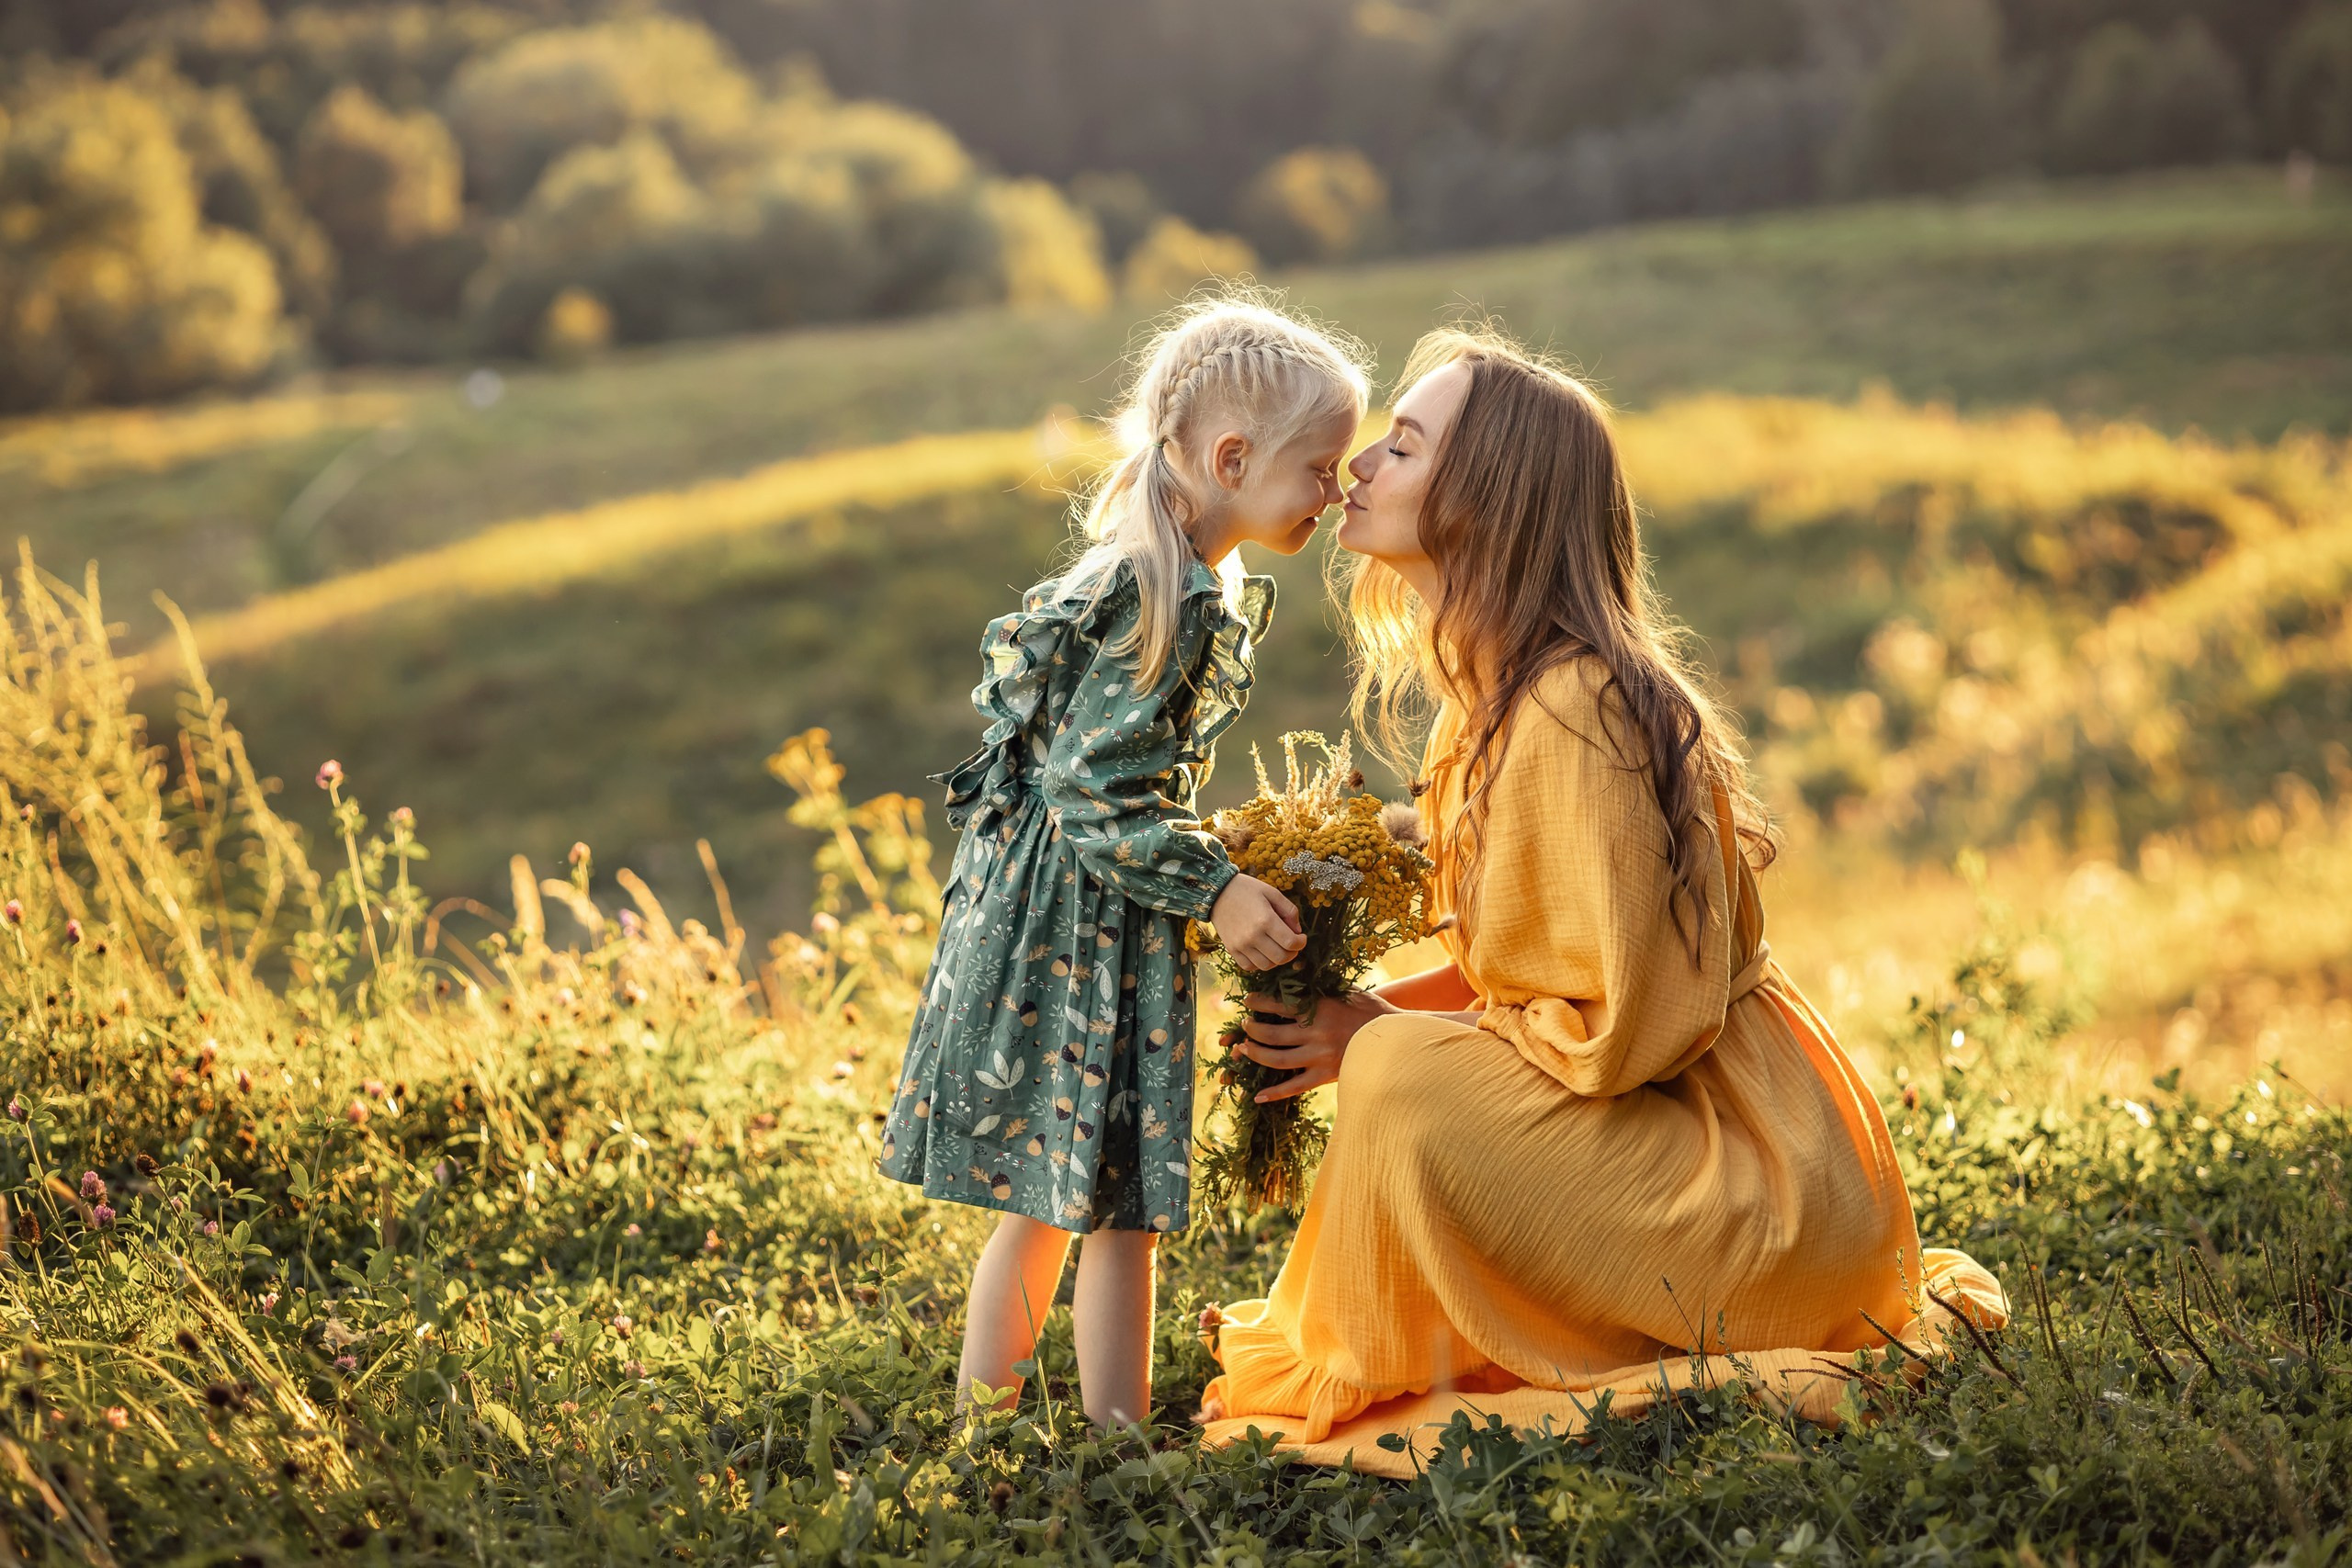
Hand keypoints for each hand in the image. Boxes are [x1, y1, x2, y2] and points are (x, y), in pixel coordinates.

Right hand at [1209, 875, 1305, 971]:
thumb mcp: (1272, 893)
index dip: (1301, 943)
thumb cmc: (1247, 890)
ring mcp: (1241, 945)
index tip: (1301, 937)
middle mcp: (1253, 936)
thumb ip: (1289, 911)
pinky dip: (1259, 963)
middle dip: (1292, 953)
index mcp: (1266, 920)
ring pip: (1267, 965)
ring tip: (1277, 948)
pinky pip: (1250, 966)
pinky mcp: (1232, 949)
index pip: (1291, 943)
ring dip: (1277, 960)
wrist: (1217, 892)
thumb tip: (1297, 931)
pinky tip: (1263, 952)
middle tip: (1292, 944)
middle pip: (1281, 957)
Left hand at [1236, 988, 1395, 1102]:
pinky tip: (1257, 1096)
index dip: (1259, 1003)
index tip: (1247, 1001)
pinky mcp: (1325, 1076)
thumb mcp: (1346, 990)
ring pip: (1277, 1059)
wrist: (1395, 1039)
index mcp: (1320, 1009)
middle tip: (1245, 1025)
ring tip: (1244, 1048)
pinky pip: (1294, 1087)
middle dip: (1252, 1029)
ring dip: (1255, 1054)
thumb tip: (1296, 967)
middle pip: (1271, 1034)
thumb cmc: (1370, 1010)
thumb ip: (1321, 984)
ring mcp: (1319, 1057)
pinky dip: (1274, 1093)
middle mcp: (1316, 1033)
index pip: (1279, 1005)